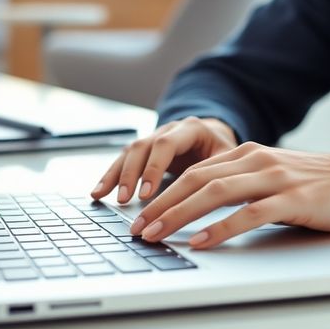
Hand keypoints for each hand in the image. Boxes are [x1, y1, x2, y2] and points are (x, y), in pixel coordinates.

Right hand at [90, 117, 237, 203]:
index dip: (154, 168)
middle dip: (131, 174)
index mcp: (192, 128)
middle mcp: (169, 129)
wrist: (216, 137)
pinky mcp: (146, 149)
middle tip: (124, 200)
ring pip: (129, 151)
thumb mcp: (229, 160)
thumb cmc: (224, 152)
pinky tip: (99, 191)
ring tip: (103, 195)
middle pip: (143, 146)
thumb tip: (208, 199)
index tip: (147, 194)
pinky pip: (124, 159)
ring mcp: (155, 137)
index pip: (167, 145)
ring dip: (116, 174)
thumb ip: (219, 173)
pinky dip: (111, 175)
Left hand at [128, 143, 329, 248]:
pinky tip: (201, 241)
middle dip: (160, 204)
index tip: (140, 215)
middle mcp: (256, 160)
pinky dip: (220, 228)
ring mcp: (274, 178)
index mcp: (247, 153)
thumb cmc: (319, 184)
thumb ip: (242, 186)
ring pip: (214, 193)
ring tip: (157, 234)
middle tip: (137, 228)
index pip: (194, 172)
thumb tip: (202, 210)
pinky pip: (248, 214)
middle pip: (195, 179)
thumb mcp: (273, 177)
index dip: (162, 193)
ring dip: (179, 215)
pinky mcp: (293, 199)